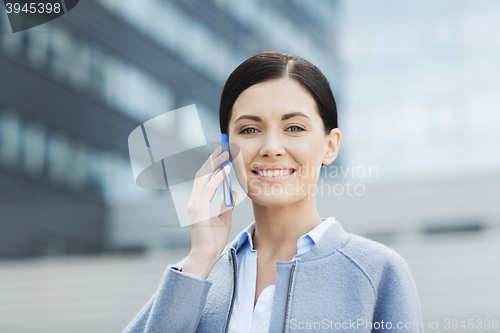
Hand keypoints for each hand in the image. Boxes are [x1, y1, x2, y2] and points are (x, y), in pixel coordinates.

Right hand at [183, 146, 236, 278]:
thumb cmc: (213, 241)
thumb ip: (226, 206)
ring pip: (204, 178)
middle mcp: (194, 201)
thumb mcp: (223, 220)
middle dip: (212, 160)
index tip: (221, 155)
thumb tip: (232, 195)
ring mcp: (195, 204)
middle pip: (202, 174)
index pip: (204, 179)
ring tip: (224, 153)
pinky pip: (209, 189)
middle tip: (222, 147)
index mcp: (199, 203)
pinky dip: (217, 177)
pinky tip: (225, 169)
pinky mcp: (199, 209)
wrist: (206, 256)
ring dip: (215, 164)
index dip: (212, 166)